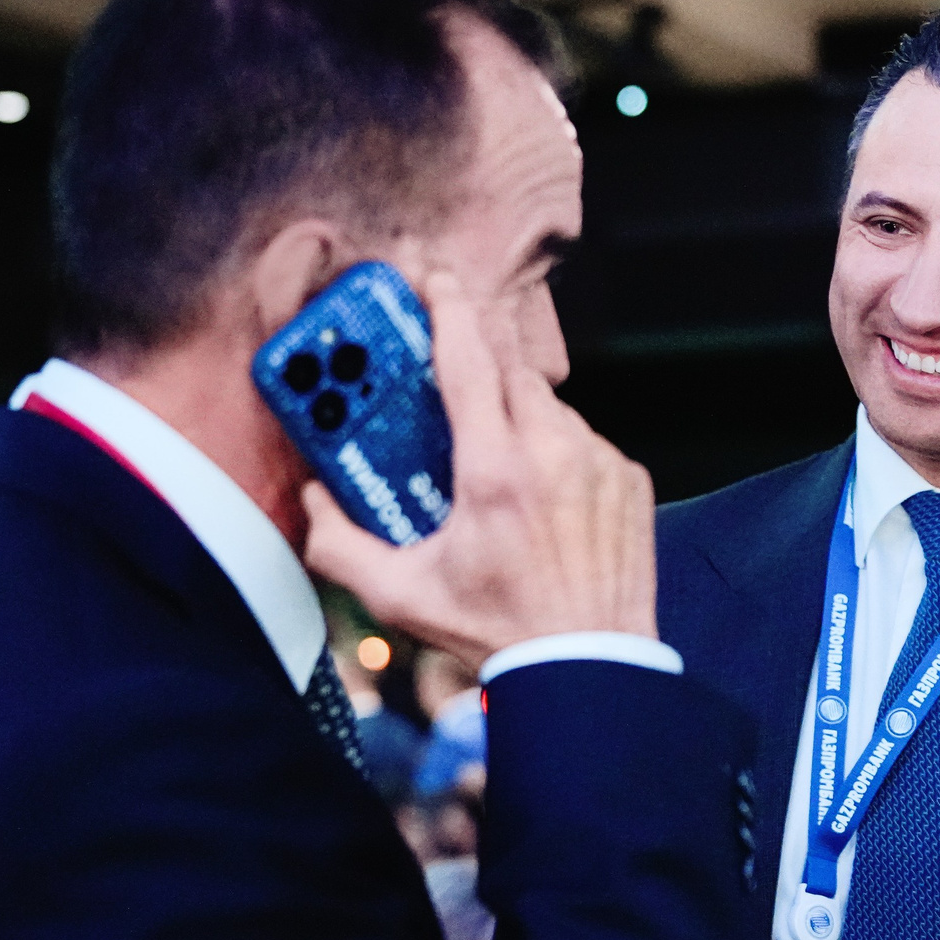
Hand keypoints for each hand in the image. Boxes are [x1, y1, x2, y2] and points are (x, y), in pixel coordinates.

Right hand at [302, 271, 656, 663]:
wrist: (588, 665)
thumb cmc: (495, 630)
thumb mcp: (402, 595)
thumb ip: (340, 545)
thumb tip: (310, 498)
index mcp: (495, 469)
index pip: (468, 359)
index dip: (447, 306)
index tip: (431, 275)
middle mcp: (554, 453)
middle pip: (511, 372)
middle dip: (479, 367)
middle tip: (451, 383)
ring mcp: (601, 463)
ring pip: (551, 408)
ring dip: (520, 419)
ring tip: (498, 467)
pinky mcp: (630, 480)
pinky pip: (586, 442)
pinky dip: (559, 453)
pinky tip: (544, 498)